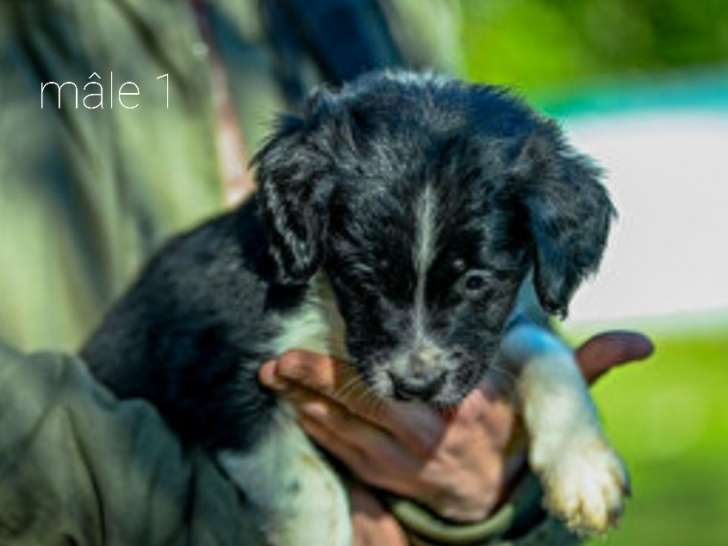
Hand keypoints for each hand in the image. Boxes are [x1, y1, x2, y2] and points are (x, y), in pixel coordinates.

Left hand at [259, 331, 651, 538]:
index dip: (351, 365)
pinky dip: (315, 427)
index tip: (316, 345)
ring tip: (273, 378)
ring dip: (303, 403)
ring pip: (340, 431)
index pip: (399, 383)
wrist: (501, 494)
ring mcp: (400, 464)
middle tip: (275, 361)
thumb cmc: (515, 431)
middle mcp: (428, 438)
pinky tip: (294, 406)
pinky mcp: (383, 477)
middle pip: (358, 406)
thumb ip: (585, 370)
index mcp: (464, 411)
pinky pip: (341, 451)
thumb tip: (639, 343)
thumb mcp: (547, 398)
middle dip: (312, 382)